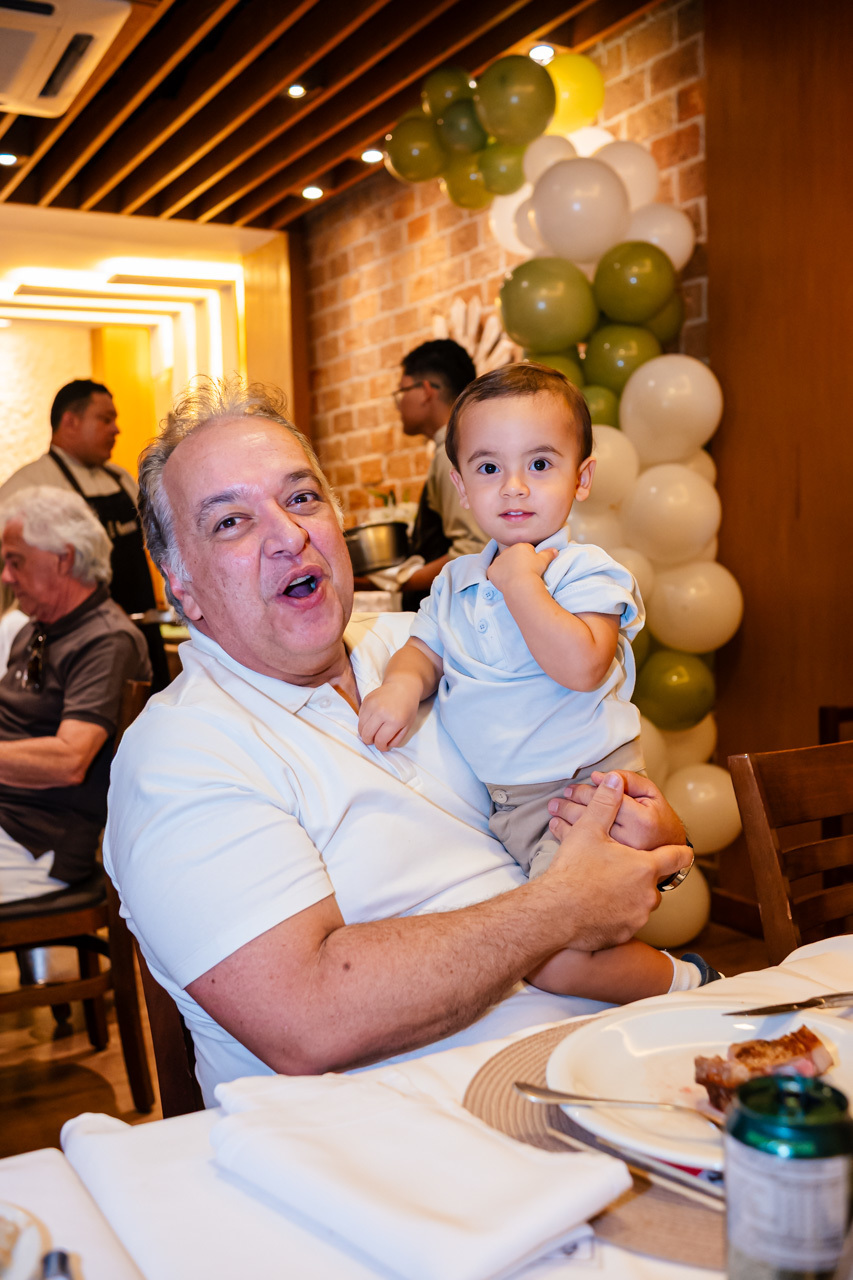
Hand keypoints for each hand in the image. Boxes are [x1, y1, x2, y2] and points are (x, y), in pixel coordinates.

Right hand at [357, 682, 420, 751]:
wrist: (403, 685)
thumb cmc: (408, 707)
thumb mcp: (407, 725)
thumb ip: (396, 739)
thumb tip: (384, 746)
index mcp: (394, 720)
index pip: (380, 741)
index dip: (381, 747)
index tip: (383, 746)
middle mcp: (381, 712)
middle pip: (367, 735)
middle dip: (370, 741)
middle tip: (375, 740)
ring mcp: (372, 705)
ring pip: (361, 727)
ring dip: (365, 733)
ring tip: (373, 731)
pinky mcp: (366, 700)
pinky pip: (360, 717)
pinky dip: (364, 722)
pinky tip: (372, 721)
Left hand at [486, 543, 556, 595]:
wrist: (520, 584)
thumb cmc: (533, 571)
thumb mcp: (544, 561)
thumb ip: (548, 553)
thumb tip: (555, 550)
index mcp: (520, 546)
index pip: (525, 550)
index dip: (529, 558)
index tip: (532, 566)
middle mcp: (507, 551)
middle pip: (513, 555)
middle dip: (517, 562)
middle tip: (523, 572)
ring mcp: (498, 561)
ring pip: (503, 563)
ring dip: (507, 569)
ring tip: (515, 578)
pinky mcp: (491, 571)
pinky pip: (494, 572)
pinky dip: (498, 577)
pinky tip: (506, 581)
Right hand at [546, 772, 689, 950]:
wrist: (554, 912)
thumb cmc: (572, 871)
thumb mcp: (588, 830)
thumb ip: (605, 803)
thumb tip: (615, 778)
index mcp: (645, 867)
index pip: (676, 857)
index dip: (681, 852)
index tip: (686, 852)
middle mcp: (648, 894)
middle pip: (653, 882)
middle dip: (640, 876)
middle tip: (618, 870)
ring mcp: (637, 917)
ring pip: (640, 904)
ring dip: (629, 896)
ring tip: (604, 889)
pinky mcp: (623, 935)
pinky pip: (626, 922)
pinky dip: (616, 915)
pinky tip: (597, 908)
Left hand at [548, 769, 687, 850]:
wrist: (667, 853)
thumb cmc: (658, 820)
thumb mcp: (651, 794)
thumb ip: (629, 782)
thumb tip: (601, 777)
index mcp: (642, 822)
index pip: (607, 801)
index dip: (587, 792)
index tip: (572, 788)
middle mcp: (630, 842)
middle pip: (593, 818)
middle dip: (571, 805)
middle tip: (560, 798)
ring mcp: (620, 859)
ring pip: (585, 835)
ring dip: (566, 819)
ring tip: (554, 808)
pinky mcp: (611, 869)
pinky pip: (584, 850)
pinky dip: (567, 836)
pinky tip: (557, 825)